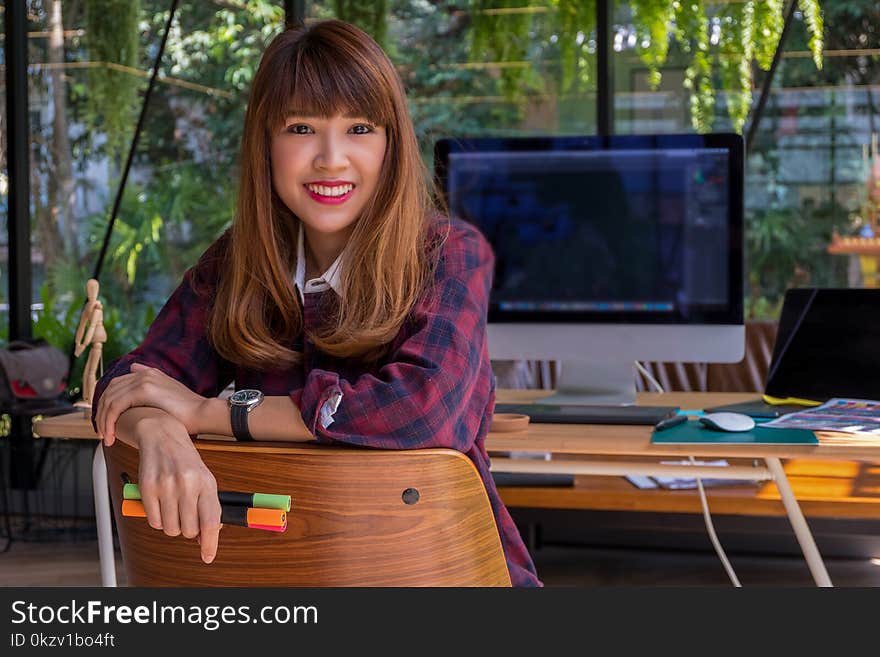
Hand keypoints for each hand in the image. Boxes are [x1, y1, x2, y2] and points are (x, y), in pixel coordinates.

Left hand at [96, 363, 208, 445]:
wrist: (202, 413)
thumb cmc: (188, 412)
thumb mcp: (169, 397)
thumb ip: (153, 387)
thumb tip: (136, 374)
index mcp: (149, 373)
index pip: (117, 385)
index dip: (108, 404)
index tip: (107, 421)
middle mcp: (143, 373)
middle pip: (109, 391)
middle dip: (101, 413)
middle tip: (103, 432)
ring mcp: (143, 380)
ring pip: (109, 399)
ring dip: (103, 420)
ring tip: (106, 437)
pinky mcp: (143, 390)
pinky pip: (115, 406)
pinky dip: (109, 421)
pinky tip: (112, 434)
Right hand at [133, 413, 221, 563]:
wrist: (163, 436)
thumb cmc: (186, 462)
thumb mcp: (204, 480)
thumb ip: (208, 508)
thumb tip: (206, 537)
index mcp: (206, 483)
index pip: (210, 521)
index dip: (210, 543)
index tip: (208, 557)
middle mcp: (187, 485)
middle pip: (188, 530)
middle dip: (188, 530)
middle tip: (186, 516)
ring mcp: (166, 486)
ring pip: (170, 528)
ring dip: (172, 525)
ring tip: (173, 507)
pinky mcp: (147, 488)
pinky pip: (153, 521)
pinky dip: (157, 519)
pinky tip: (161, 505)